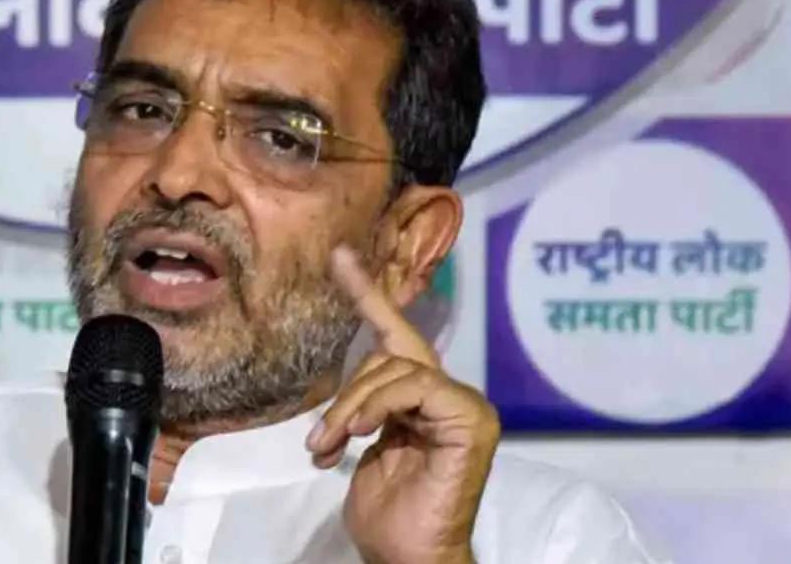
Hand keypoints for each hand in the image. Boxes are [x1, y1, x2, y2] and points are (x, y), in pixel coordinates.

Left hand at [305, 247, 499, 563]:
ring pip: (397, 369)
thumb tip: (343, 391)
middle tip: (319, 441)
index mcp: (423, 399)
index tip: (340, 256)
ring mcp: (465, 407)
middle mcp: (449, 396)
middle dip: (346, 392)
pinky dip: (378, 404)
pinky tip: (359, 432)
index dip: (368, 295)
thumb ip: (363, 408)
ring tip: (329, 445)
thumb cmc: (387, 512)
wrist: (407, 553)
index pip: (395, 335)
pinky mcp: (471, 420)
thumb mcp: (362, 447)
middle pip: (388, 354)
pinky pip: (416, 387)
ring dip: (352, 405)